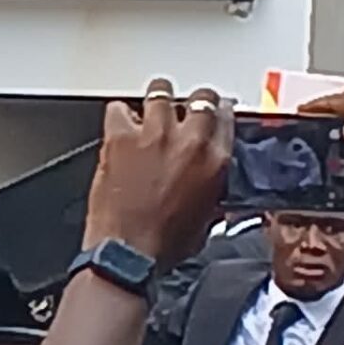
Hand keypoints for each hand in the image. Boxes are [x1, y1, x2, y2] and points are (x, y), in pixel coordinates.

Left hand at [84, 79, 232, 267]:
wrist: (129, 252)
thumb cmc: (165, 242)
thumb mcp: (207, 215)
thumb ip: (211, 185)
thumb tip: (207, 177)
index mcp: (216, 160)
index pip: (225, 117)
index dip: (217, 110)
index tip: (212, 110)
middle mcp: (188, 141)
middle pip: (199, 98)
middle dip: (192, 101)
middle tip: (183, 108)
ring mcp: (153, 134)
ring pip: (160, 92)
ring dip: (158, 99)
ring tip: (153, 107)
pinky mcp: (120, 138)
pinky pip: (118, 109)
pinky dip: (120, 114)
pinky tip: (121, 124)